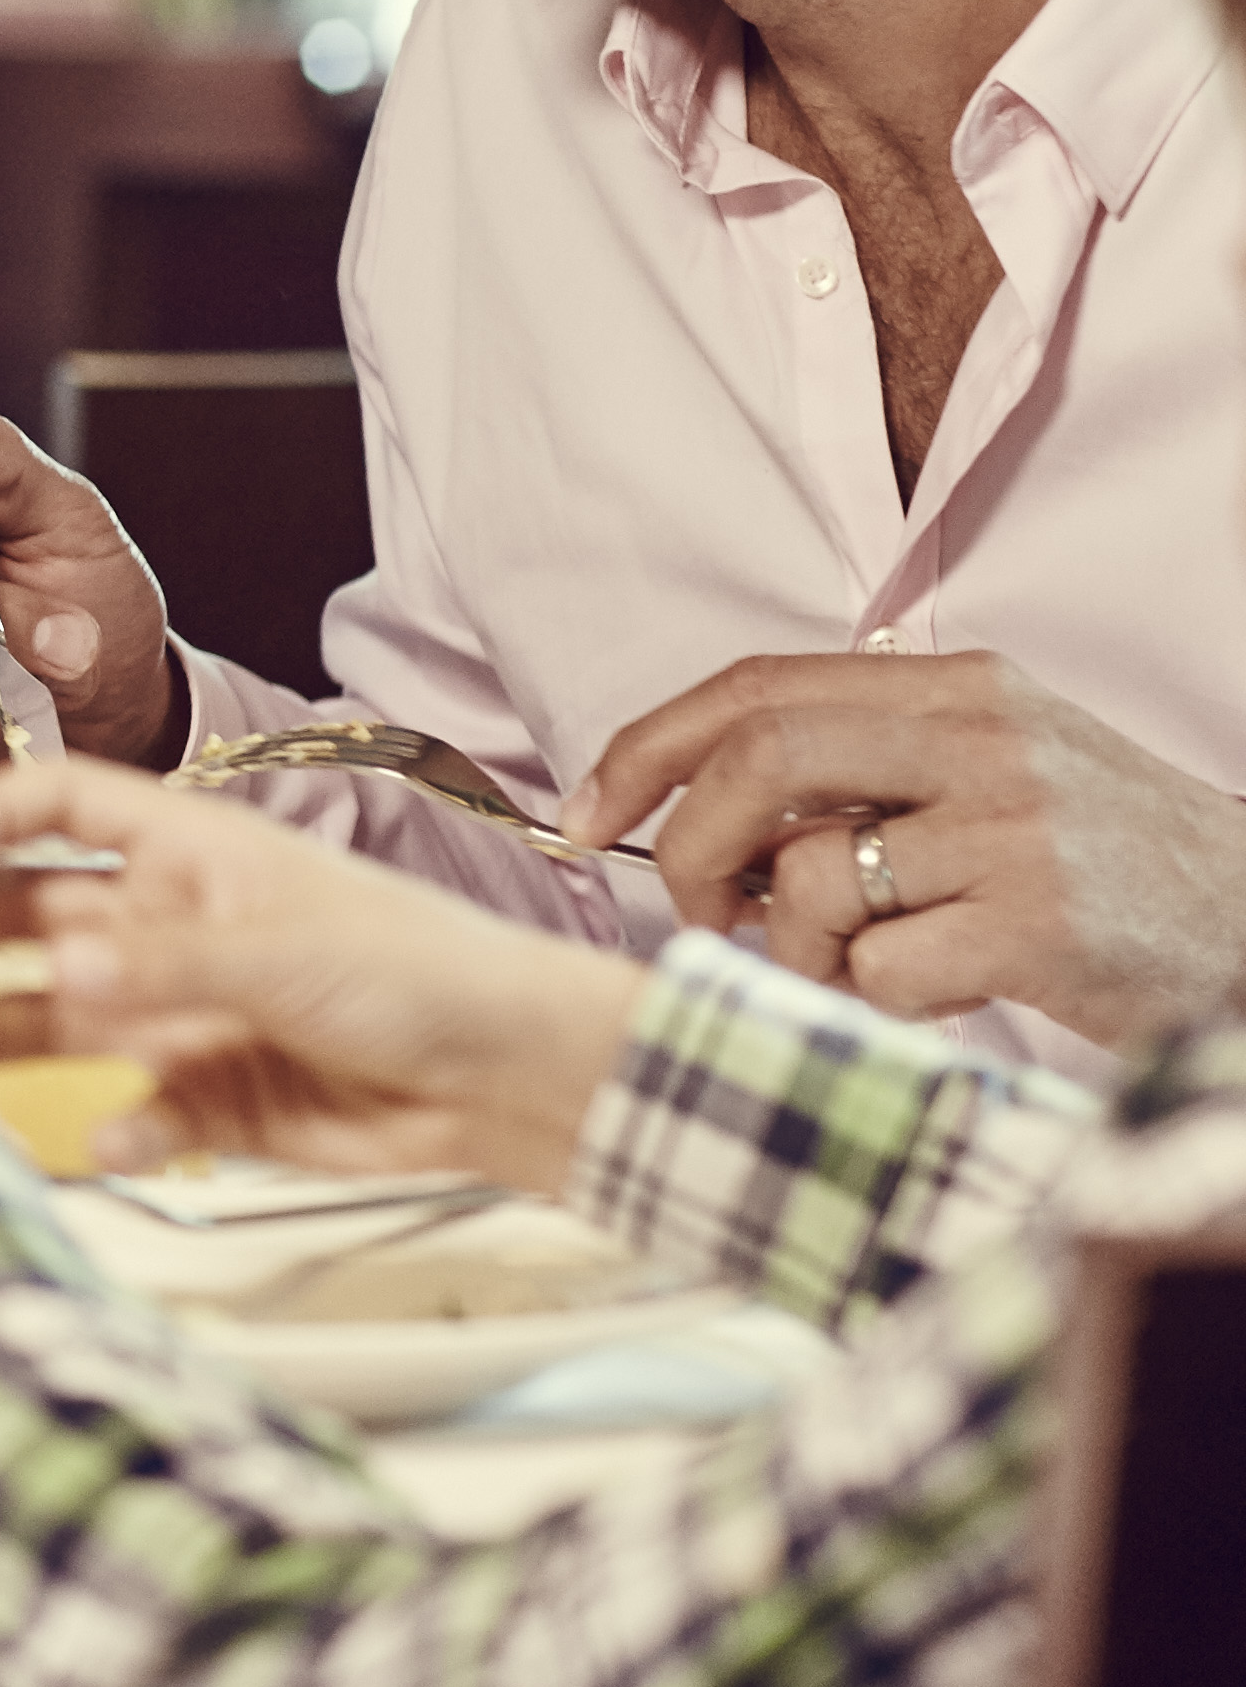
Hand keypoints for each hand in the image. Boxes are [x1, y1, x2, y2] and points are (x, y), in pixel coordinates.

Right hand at [0, 756, 640, 1189]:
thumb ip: (156, 964)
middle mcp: (171, 927)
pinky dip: (116, 1129)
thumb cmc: (422, 971)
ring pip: (61, 1023)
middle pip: (34, 921)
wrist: (517, 1078)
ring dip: (4, 1042)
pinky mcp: (212, 1101)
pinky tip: (117, 1137)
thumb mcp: (276, 950)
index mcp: (188, 854)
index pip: (59, 808)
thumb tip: (48, 970)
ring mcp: (185, 1014)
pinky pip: (131, 1113)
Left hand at [566, 653, 1245, 1046]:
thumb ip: (863, 766)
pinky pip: (882, 969)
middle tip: (698, 911)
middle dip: (690, 844)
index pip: (756, 688)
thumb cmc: (1103, 859)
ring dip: (802, 947)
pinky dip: (879, 998)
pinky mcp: (1040, 926)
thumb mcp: (992, 768)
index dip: (646, 747)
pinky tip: (944, 993)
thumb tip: (702, 815)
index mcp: (956, 688)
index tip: (584, 811)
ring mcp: (1013, 831)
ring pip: (813, 882)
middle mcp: (983, 740)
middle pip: (760, 761)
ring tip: (862, 964)